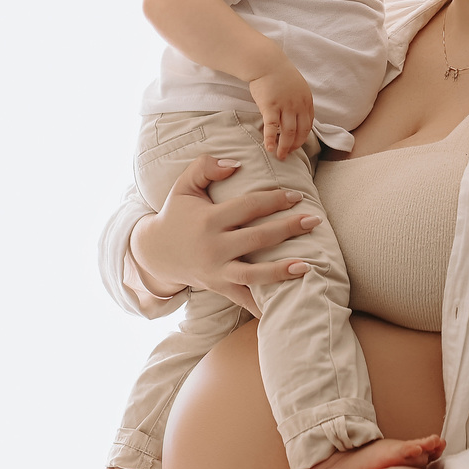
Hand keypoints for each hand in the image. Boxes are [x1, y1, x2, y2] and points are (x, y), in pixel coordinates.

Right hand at [129, 155, 321, 300]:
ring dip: (281, 271)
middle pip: (257, 238)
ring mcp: (216, 271)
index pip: (248, 207)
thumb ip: (205, 167)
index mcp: (208, 220)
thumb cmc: (176, 214)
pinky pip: (244, 298)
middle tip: (314, 221)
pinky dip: (263, 305)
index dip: (274, 200)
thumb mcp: (183, 186)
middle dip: (288, 229)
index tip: (296, 196)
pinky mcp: (219, 287)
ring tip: (307, 266)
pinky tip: (286, 305)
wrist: (155, 252)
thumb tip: (235, 163)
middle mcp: (213, 247)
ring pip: (252, 274)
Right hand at [248, 53, 314, 160]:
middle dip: (294, 146)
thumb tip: (295, 116)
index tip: (296, 145)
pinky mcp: (270, 107)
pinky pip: (272, 127)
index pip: (308, 125)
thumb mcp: (296, 87)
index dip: (302, 138)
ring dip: (284, 147)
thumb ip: (298, 102)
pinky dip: (271, 140)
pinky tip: (269, 148)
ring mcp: (285, 106)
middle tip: (287, 155)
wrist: (266, 62)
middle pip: (300, 132)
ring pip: (288, 132)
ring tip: (279, 156)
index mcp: (306, 101)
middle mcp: (298, 105)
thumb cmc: (278, 74)